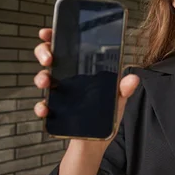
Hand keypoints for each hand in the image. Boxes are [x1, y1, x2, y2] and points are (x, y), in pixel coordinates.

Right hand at [33, 28, 138, 150]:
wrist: (96, 144)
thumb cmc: (106, 116)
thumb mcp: (118, 100)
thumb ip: (124, 89)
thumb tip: (133, 77)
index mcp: (82, 70)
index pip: (67, 47)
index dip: (55, 36)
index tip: (48, 31)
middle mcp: (67, 78)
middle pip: (49, 57)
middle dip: (44, 52)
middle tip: (49, 57)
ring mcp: (58, 94)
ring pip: (42, 78)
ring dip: (40, 77)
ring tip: (46, 81)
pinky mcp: (54, 111)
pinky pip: (42, 105)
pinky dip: (41, 106)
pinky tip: (46, 108)